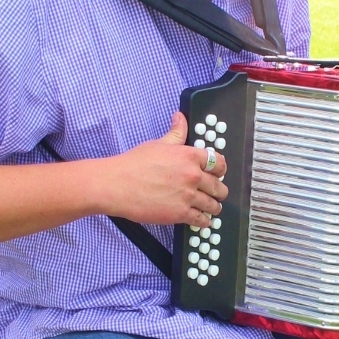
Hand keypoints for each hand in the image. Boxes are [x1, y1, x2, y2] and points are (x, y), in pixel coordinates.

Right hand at [96, 112, 227, 227]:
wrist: (118, 185)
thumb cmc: (135, 163)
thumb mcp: (158, 144)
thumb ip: (175, 132)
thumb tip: (180, 117)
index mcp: (190, 156)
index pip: (218, 163)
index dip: (220, 169)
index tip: (219, 173)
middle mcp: (193, 176)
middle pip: (218, 186)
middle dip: (219, 190)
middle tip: (217, 193)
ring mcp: (188, 196)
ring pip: (212, 204)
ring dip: (214, 207)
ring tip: (212, 208)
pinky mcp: (180, 214)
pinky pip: (201, 220)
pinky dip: (204, 221)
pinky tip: (203, 220)